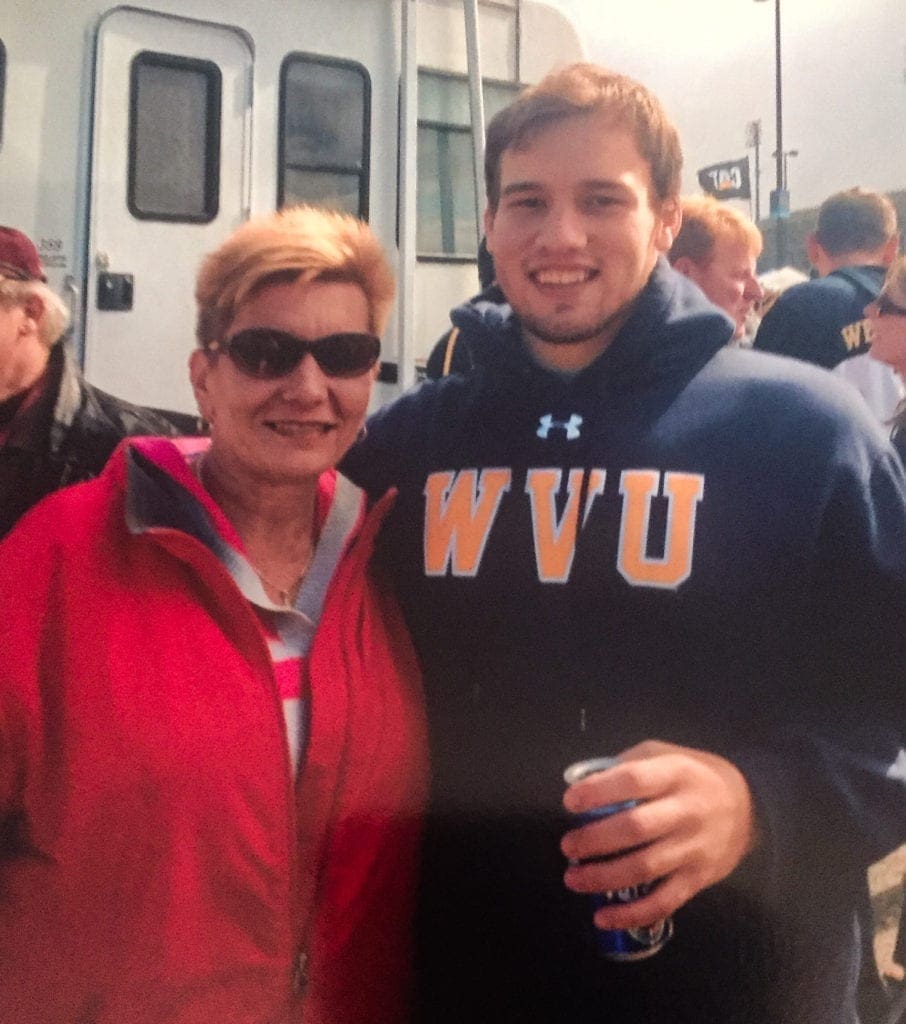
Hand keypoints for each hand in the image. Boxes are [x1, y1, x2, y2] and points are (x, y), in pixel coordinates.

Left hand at [561, 740, 755, 928]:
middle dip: (595, 840)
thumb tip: (583, 785)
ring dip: (604, 878)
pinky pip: (664, 901)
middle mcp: (686, 811)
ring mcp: (694, 848)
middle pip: (636, 828)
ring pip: (645, 868)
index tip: (570, 802)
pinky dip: (632, 914)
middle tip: (568, 846)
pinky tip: (603, 917)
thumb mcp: (664, 755)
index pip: (633, 780)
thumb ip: (628, 766)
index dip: (599, 791)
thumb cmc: (692, 776)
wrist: (748, 806)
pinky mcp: (699, 878)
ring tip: (574, 878)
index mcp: (674, 774)